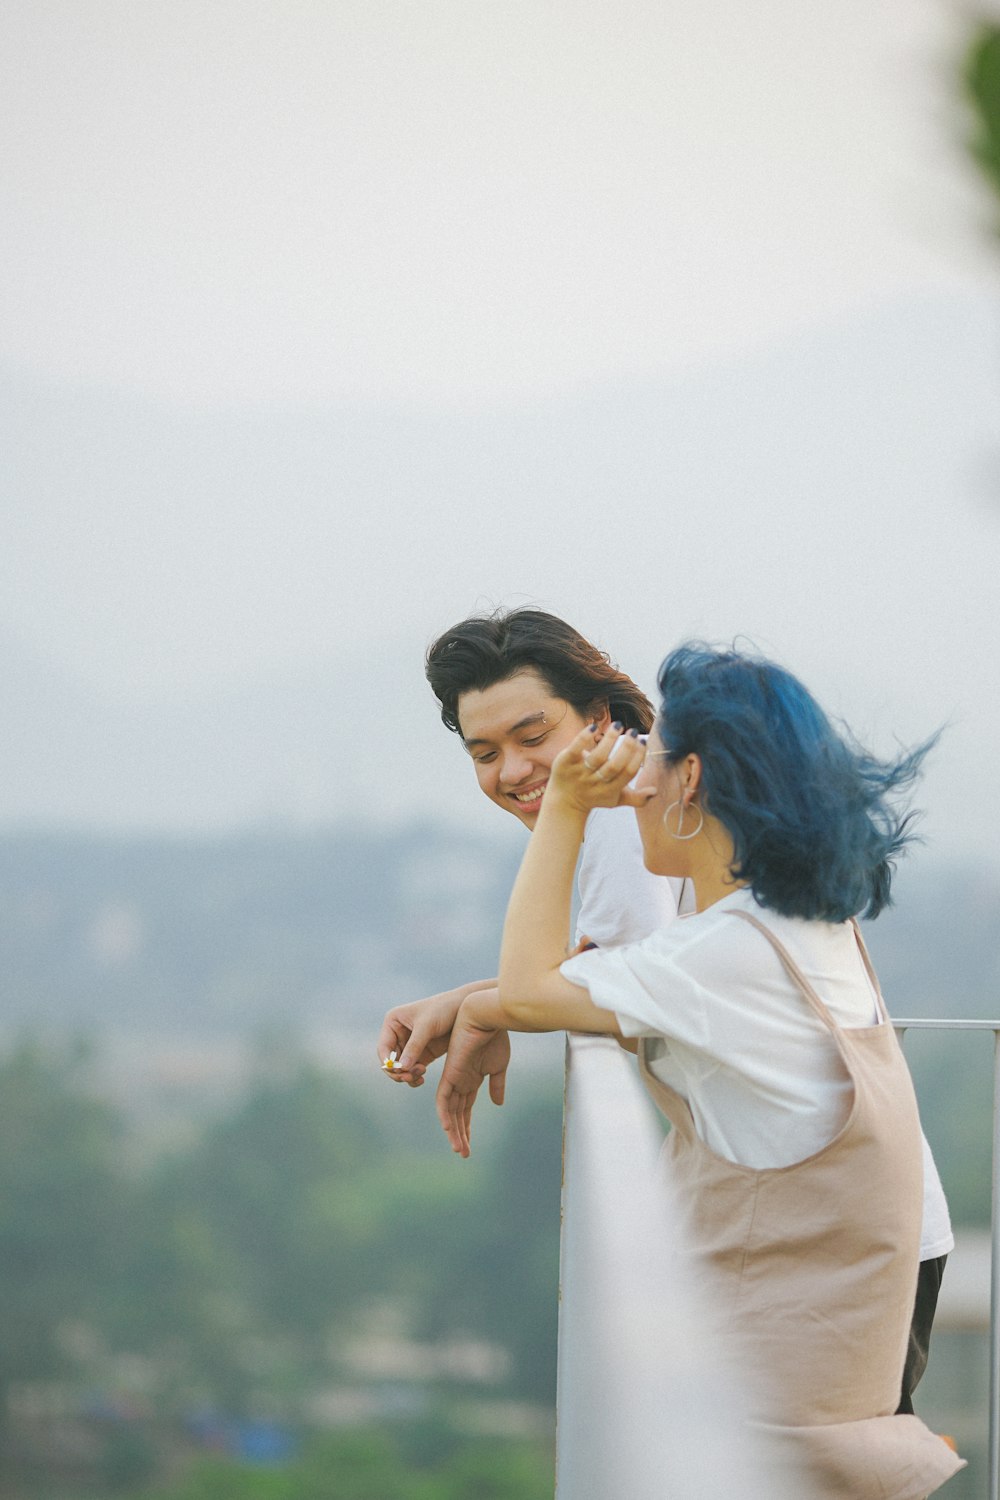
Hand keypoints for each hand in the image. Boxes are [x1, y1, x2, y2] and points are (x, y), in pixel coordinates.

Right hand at [377, 990, 465, 1087]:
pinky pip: (412, 1070)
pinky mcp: (423, 1053)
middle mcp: (398, 1034)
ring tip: (420, 1075)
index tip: (399, 1071)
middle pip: (390, 1061)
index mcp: (393, 1022)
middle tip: (410, 1077)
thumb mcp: (427, 1026)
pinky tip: (422, 1078)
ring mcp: (410, 1045)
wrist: (466, 1009)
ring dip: (406, 1075)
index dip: (388, 1063)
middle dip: (398, 1072)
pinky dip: (414, 1076)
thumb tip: (401, 1068)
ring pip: (401, 1068)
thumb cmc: (444, 1009)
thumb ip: (414, 1046)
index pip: (383, 1048)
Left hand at [436, 1012, 510, 1157]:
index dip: (466, 1127)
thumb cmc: (494, 1038)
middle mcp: (460, 1082)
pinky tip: (450, 1130)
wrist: (486, 1018)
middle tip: (463, 1153)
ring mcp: (454, 1079)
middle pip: (456, 1114)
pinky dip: (445, 1115)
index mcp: (471, 1080)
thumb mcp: (499, 1066)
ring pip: (449, 1112)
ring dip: (454, 1132)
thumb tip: (498, 1104)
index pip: (465, 1109)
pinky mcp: (450, 1074)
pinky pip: (443, 1099)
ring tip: (460, 1150)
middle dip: (460, 1134)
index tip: (469, 1145)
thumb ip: (497, 1086)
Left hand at [548, 723, 653, 814]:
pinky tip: (593, 727)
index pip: (627, 773)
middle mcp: (595, 783)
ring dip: (609, 740)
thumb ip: (637, 798)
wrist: (564, 802)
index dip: (637, 757)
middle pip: (614, 766)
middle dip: (626, 748)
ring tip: (618, 725)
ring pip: (597, 757)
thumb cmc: (595, 797)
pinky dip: (584, 738)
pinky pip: (575, 750)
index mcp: (610, 790)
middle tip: (634, 732)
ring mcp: (579, 774)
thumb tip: (656, 791)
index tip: (643, 741)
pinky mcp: (565, 764)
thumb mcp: (615, 799)